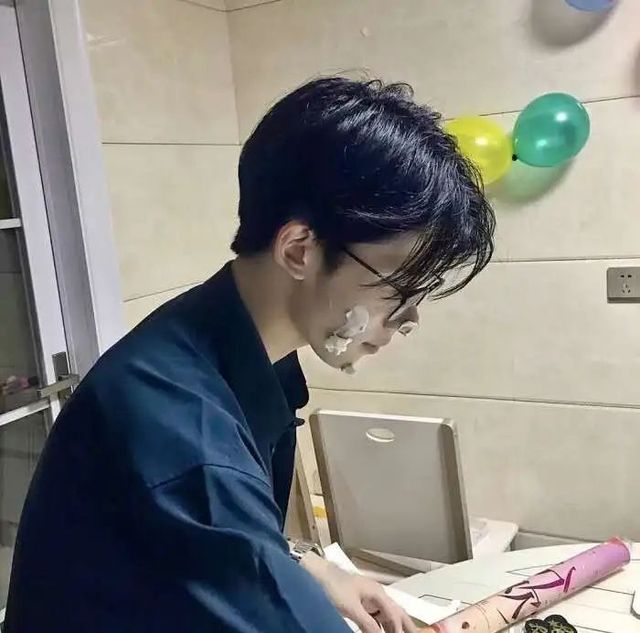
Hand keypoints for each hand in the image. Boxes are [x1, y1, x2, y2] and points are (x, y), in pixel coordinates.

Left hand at [301, 553, 417, 632]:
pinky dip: (381, 626)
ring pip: (387, 615)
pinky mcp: (360, 602)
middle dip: (406, 626)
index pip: (395, 615)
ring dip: (394, 627)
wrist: (315, 574)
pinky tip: (381, 632)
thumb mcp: (350, 607)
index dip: (400, 631)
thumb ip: (367, 623)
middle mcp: (376, 594)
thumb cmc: (332, 585)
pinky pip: (376, 616)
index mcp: (377, 592)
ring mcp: (368, 597)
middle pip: (396, 612)